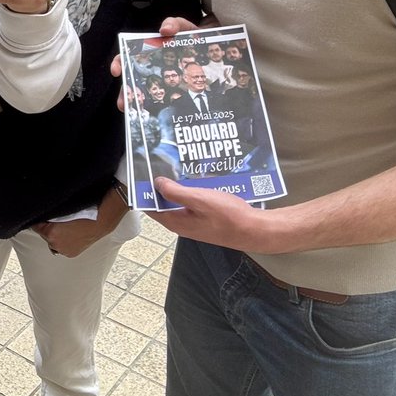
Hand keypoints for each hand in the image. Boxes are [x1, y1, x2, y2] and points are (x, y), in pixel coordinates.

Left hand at [31, 187, 128, 256]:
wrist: (100, 222)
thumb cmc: (83, 214)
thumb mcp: (62, 212)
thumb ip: (49, 216)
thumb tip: (42, 217)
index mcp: (51, 233)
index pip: (36, 227)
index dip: (38, 222)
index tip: (39, 218)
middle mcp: (55, 244)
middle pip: (44, 235)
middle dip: (47, 229)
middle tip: (56, 222)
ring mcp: (63, 250)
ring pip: (52, 242)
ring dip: (55, 237)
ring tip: (65, 228)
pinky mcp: (70, 254)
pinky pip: (61, 248)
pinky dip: (63, 242)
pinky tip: (70, 235)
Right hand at [110, 16, 201, 110]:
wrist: (213, 49)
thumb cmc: (194, 38)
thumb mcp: (185, 27)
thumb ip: (174, 23)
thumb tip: (164, 29)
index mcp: (150, 51)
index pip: (128, 56)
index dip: (120, 62)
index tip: (117, 70)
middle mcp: (152, 67)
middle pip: (133, 80)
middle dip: (126, 92)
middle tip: (124, 102)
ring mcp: (163, 80)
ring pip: (145, 93)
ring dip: (138, 103)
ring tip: (134, 112)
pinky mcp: (175, 91)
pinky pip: (163, 101)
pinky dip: (157, 108)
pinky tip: (155, 114)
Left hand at [150, 178, 282, 252]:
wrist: (254, 230)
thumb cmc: (228, 216)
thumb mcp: (198, 199)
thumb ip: (175, 192)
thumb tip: (156, 183)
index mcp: (175, 221)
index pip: (149, 207)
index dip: (144, 191)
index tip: (141, 172)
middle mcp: (181, 224)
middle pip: (162, 203)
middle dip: (159, 186)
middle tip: (158, 164)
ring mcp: (193, 223)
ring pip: (178, 202)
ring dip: (176, 187)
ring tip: (175, 168)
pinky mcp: (204, 220)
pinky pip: (191, 204)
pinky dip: (189, 192)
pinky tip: (195, 179)